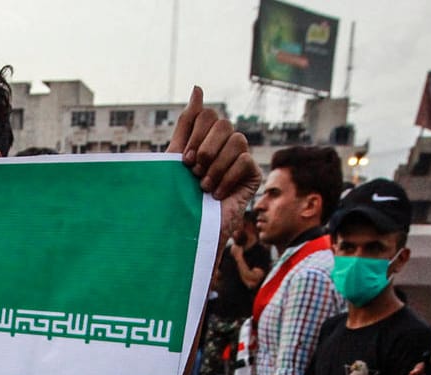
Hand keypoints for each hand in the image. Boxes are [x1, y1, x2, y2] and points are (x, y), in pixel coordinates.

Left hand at [167, 87, 261, 239]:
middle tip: (194, 173)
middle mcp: (226, 144)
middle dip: (204, 150)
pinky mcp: (253, 175)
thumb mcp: (177, 156)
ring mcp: (241, 158)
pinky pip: (245, 161)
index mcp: (206, 137)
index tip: (183, 161)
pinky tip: (218, 195)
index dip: (194, 136)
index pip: (206, 114)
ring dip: (215, 166)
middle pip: (222, 124)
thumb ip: (187, 123)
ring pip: (236, 140)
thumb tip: (198, 88)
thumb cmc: (180, 196)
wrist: (191, 230)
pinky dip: (227, 178)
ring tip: (205, 187)